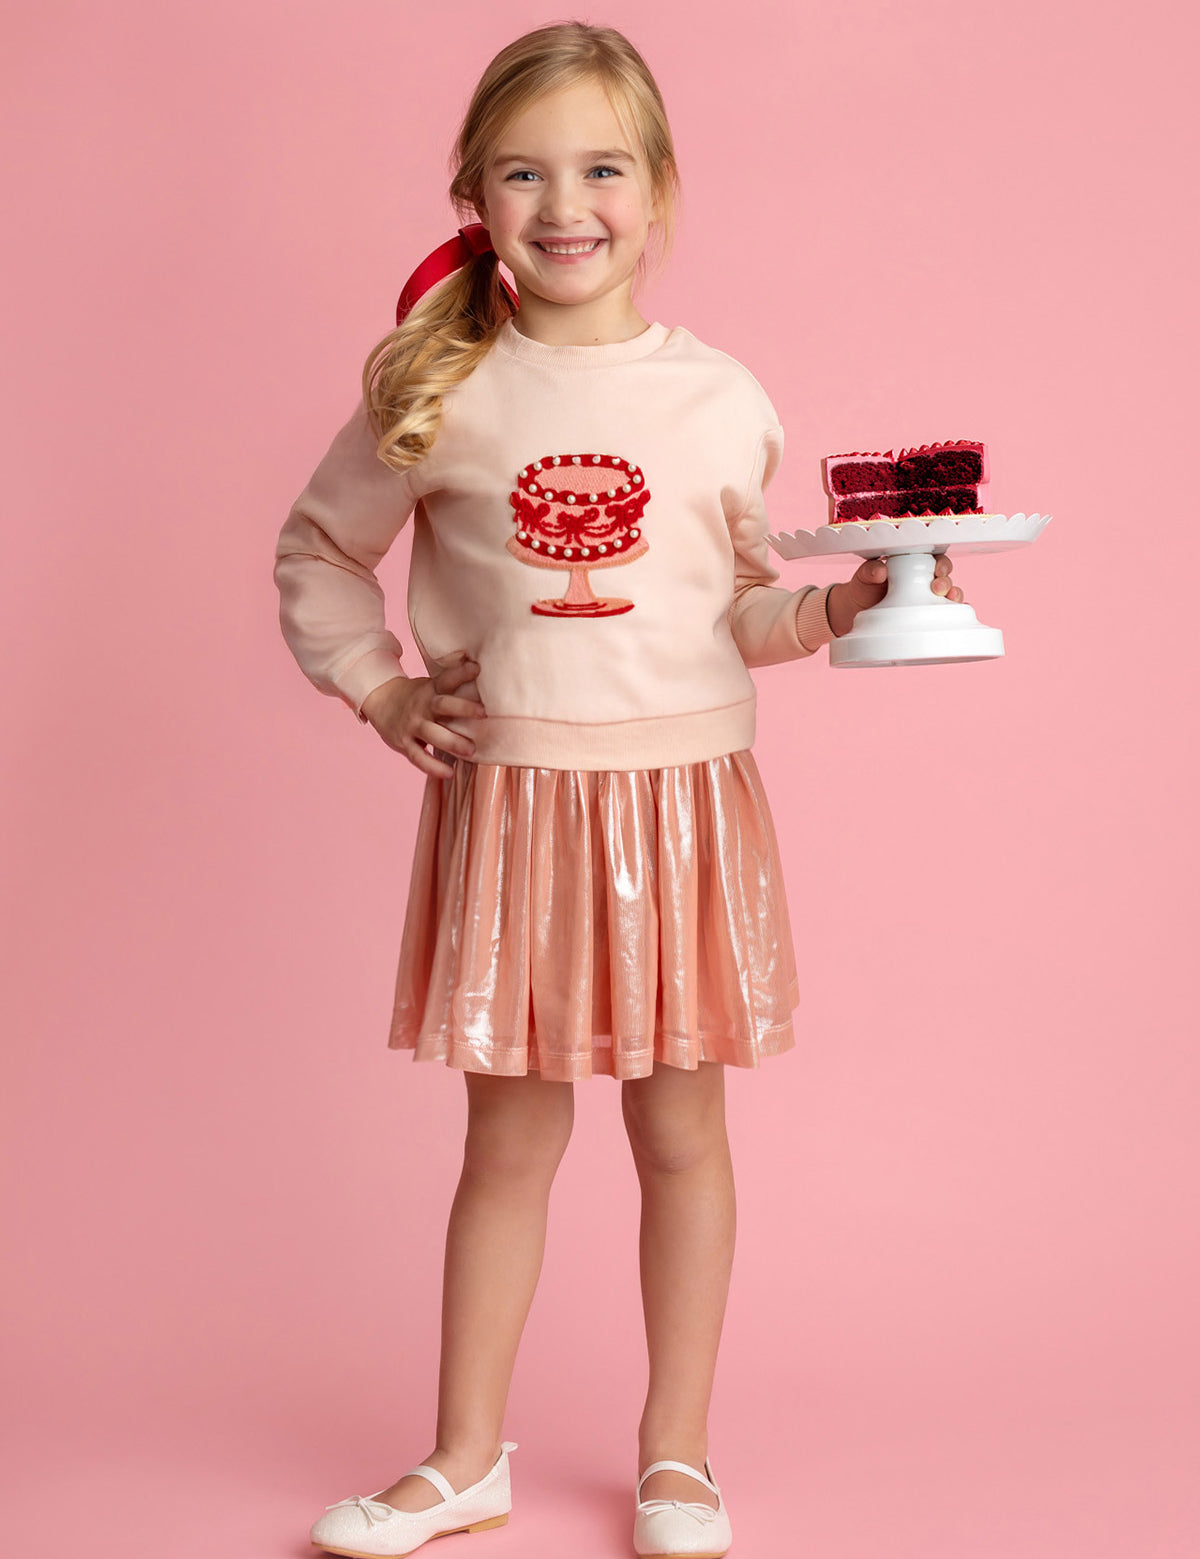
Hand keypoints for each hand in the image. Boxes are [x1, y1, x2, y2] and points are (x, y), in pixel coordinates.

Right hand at [360, 649, 486, 778]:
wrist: (380, 702)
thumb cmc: (417, 698)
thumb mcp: (430, 686)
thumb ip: (452, 686)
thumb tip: (482, 675)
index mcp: (431, 690)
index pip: (447, 679)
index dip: (461, 673)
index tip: (477, 668)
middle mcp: (422, 706)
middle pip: (443, 705)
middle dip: (463, 708)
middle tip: (483, 713)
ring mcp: (412, 725)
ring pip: (432, 734)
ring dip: (452, 742)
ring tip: (471, 751)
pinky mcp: (404, 743)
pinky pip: (419, 757)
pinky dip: (433, 767)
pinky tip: (448, 772)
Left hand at [826, 553, 962, 636]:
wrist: (855, 610)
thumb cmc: (863, 587)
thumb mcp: (864, 576)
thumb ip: (870, 570)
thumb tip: (880, 571)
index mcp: (914, 564)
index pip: (935, 560)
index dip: (941, 563)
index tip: (938, 569)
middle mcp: (925, 580)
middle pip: (946, 577)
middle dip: (947, 581)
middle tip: (937, 588)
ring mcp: (927, 599)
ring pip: (949, 594)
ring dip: (954, 595)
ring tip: (948, 599)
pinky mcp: (926, 615)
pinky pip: (945, 614)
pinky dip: (955, 614)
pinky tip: (956, 616)